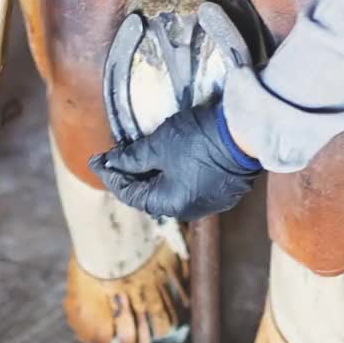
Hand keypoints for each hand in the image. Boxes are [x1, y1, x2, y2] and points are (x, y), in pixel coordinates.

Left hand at [90, 102, 261, 220]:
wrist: (245, 132)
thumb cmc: (198, 140)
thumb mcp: (158, 145)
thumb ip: (132, 157)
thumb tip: (111, 162)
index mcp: (170, 204)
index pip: (130, 193)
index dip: (111, 175)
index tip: (98, 159)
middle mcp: (190, 209)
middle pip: (151, 194)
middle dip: (132, 176)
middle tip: (117, 157)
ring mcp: (210, 201)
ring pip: (172, 190)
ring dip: (155, 174)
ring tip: (142, 156)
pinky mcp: (224, 190)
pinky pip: (192, 184)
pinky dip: (176, 173)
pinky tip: (172, 158)